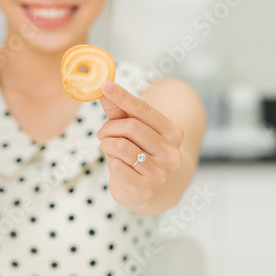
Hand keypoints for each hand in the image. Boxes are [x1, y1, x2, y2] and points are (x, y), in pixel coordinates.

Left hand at [96, 80, 184, 211]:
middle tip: (102, 132)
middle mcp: (171, 152)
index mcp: (173, 133)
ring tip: (109, 149)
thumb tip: (103, 89)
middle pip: (131, 127)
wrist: (146, 190)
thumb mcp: (130, 129)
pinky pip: (117, 166)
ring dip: (107, 145)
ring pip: (121, 146)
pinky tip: (116, 165)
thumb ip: (118, 110)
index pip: (144, 109)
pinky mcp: (145, 188)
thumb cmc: (138, 152)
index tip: (105, 85)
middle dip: (110, 127)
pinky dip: (110, 162)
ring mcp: (160, 172)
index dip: (122, 96)